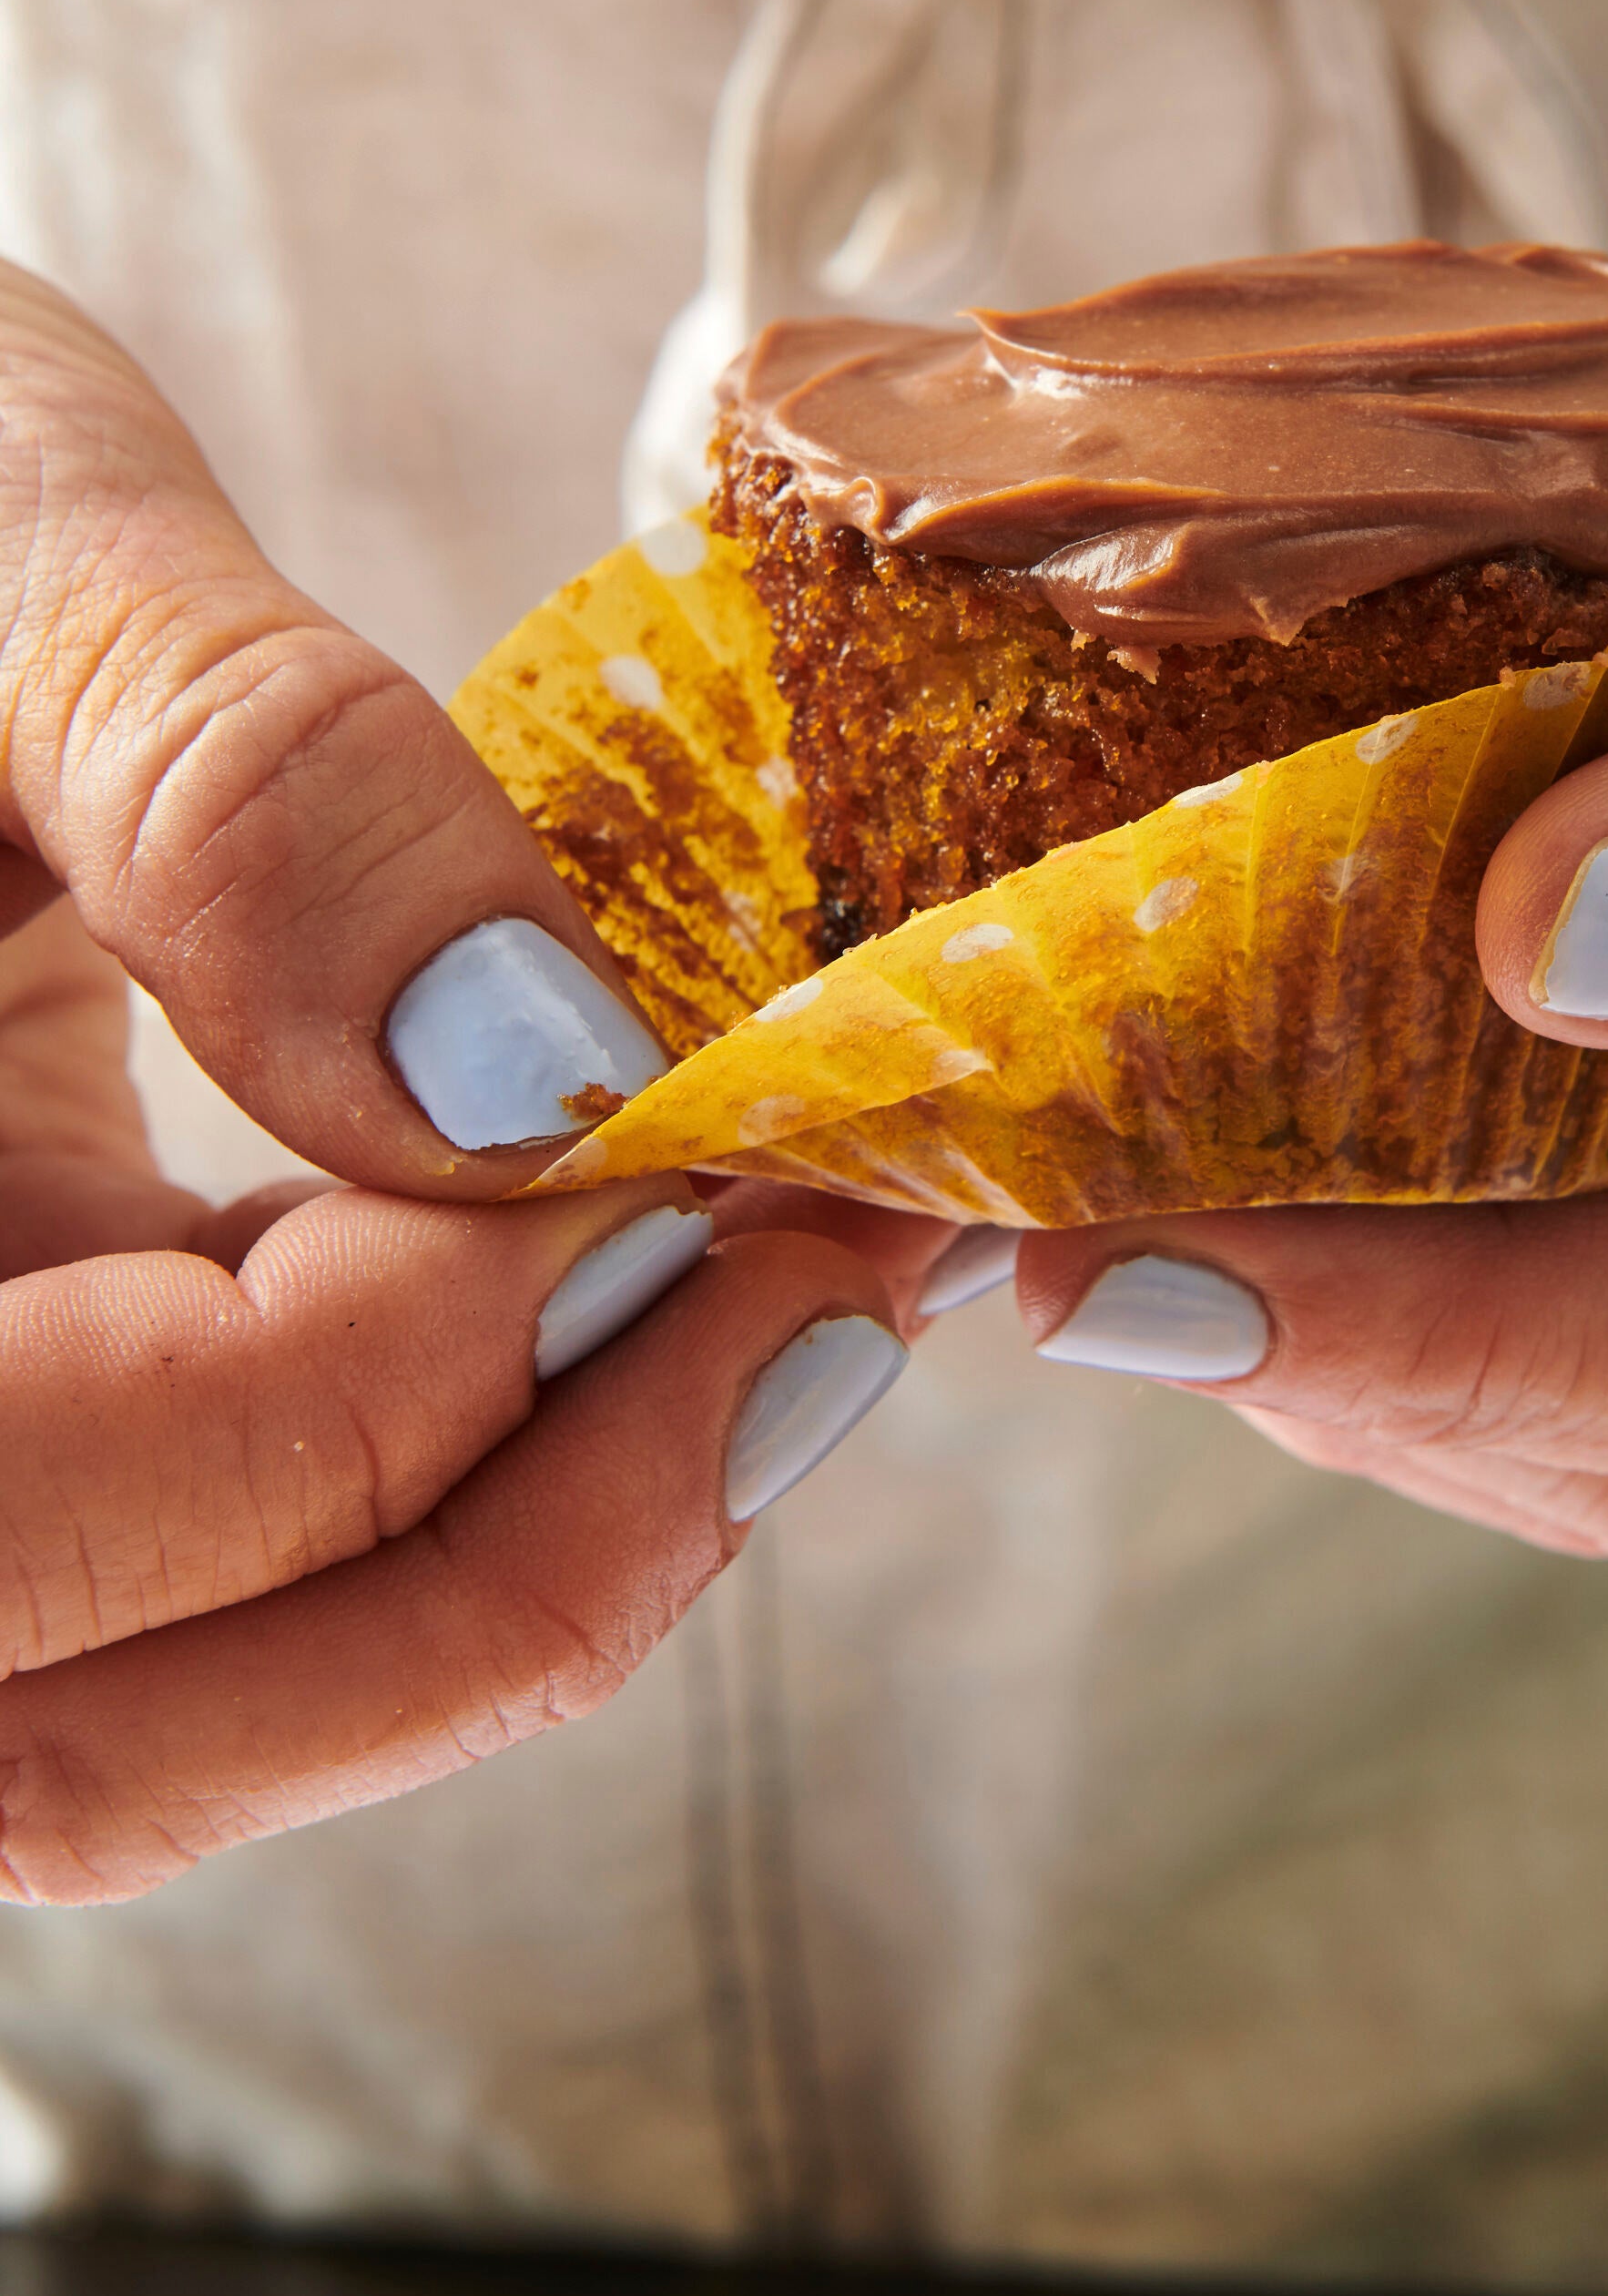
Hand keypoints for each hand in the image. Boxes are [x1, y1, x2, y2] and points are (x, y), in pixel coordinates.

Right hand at [0, 263, 929, 1902]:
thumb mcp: (0, 561)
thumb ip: (239, 795)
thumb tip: (536, 1067)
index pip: (89, 1484)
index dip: (431, 1360)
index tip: (709, 1169)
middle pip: (136, 1733)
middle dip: (537, 1555)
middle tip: (836, 1307)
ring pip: (190, 1708)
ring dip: (529, 1541)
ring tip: (796, 1299)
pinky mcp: (18, 1418)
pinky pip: (218, 1571)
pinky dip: (452, 1465)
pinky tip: (640, 1278)